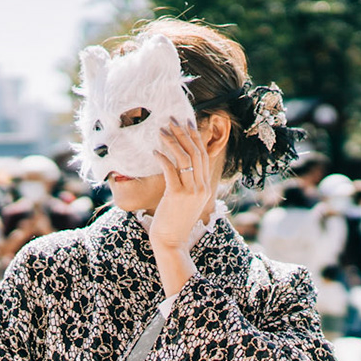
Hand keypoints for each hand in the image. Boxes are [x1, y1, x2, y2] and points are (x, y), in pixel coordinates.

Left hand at [148, 120, 218, 255]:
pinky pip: (170, 171)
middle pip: (195, 152)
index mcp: (206, 187)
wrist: (172, 241)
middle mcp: (202, 187)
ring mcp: (191, 192)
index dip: (195, 137)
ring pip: (184, 158)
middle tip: (172, 119)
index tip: (187, 123)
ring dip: (172, 141)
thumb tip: (177, 166)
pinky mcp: (176, 195)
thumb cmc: (175, 221)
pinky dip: (163, 158)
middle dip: (183, 133)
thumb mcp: (186, 201)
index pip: (203, 155)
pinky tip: (154, 151)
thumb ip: (187, 184)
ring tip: (161, 130)